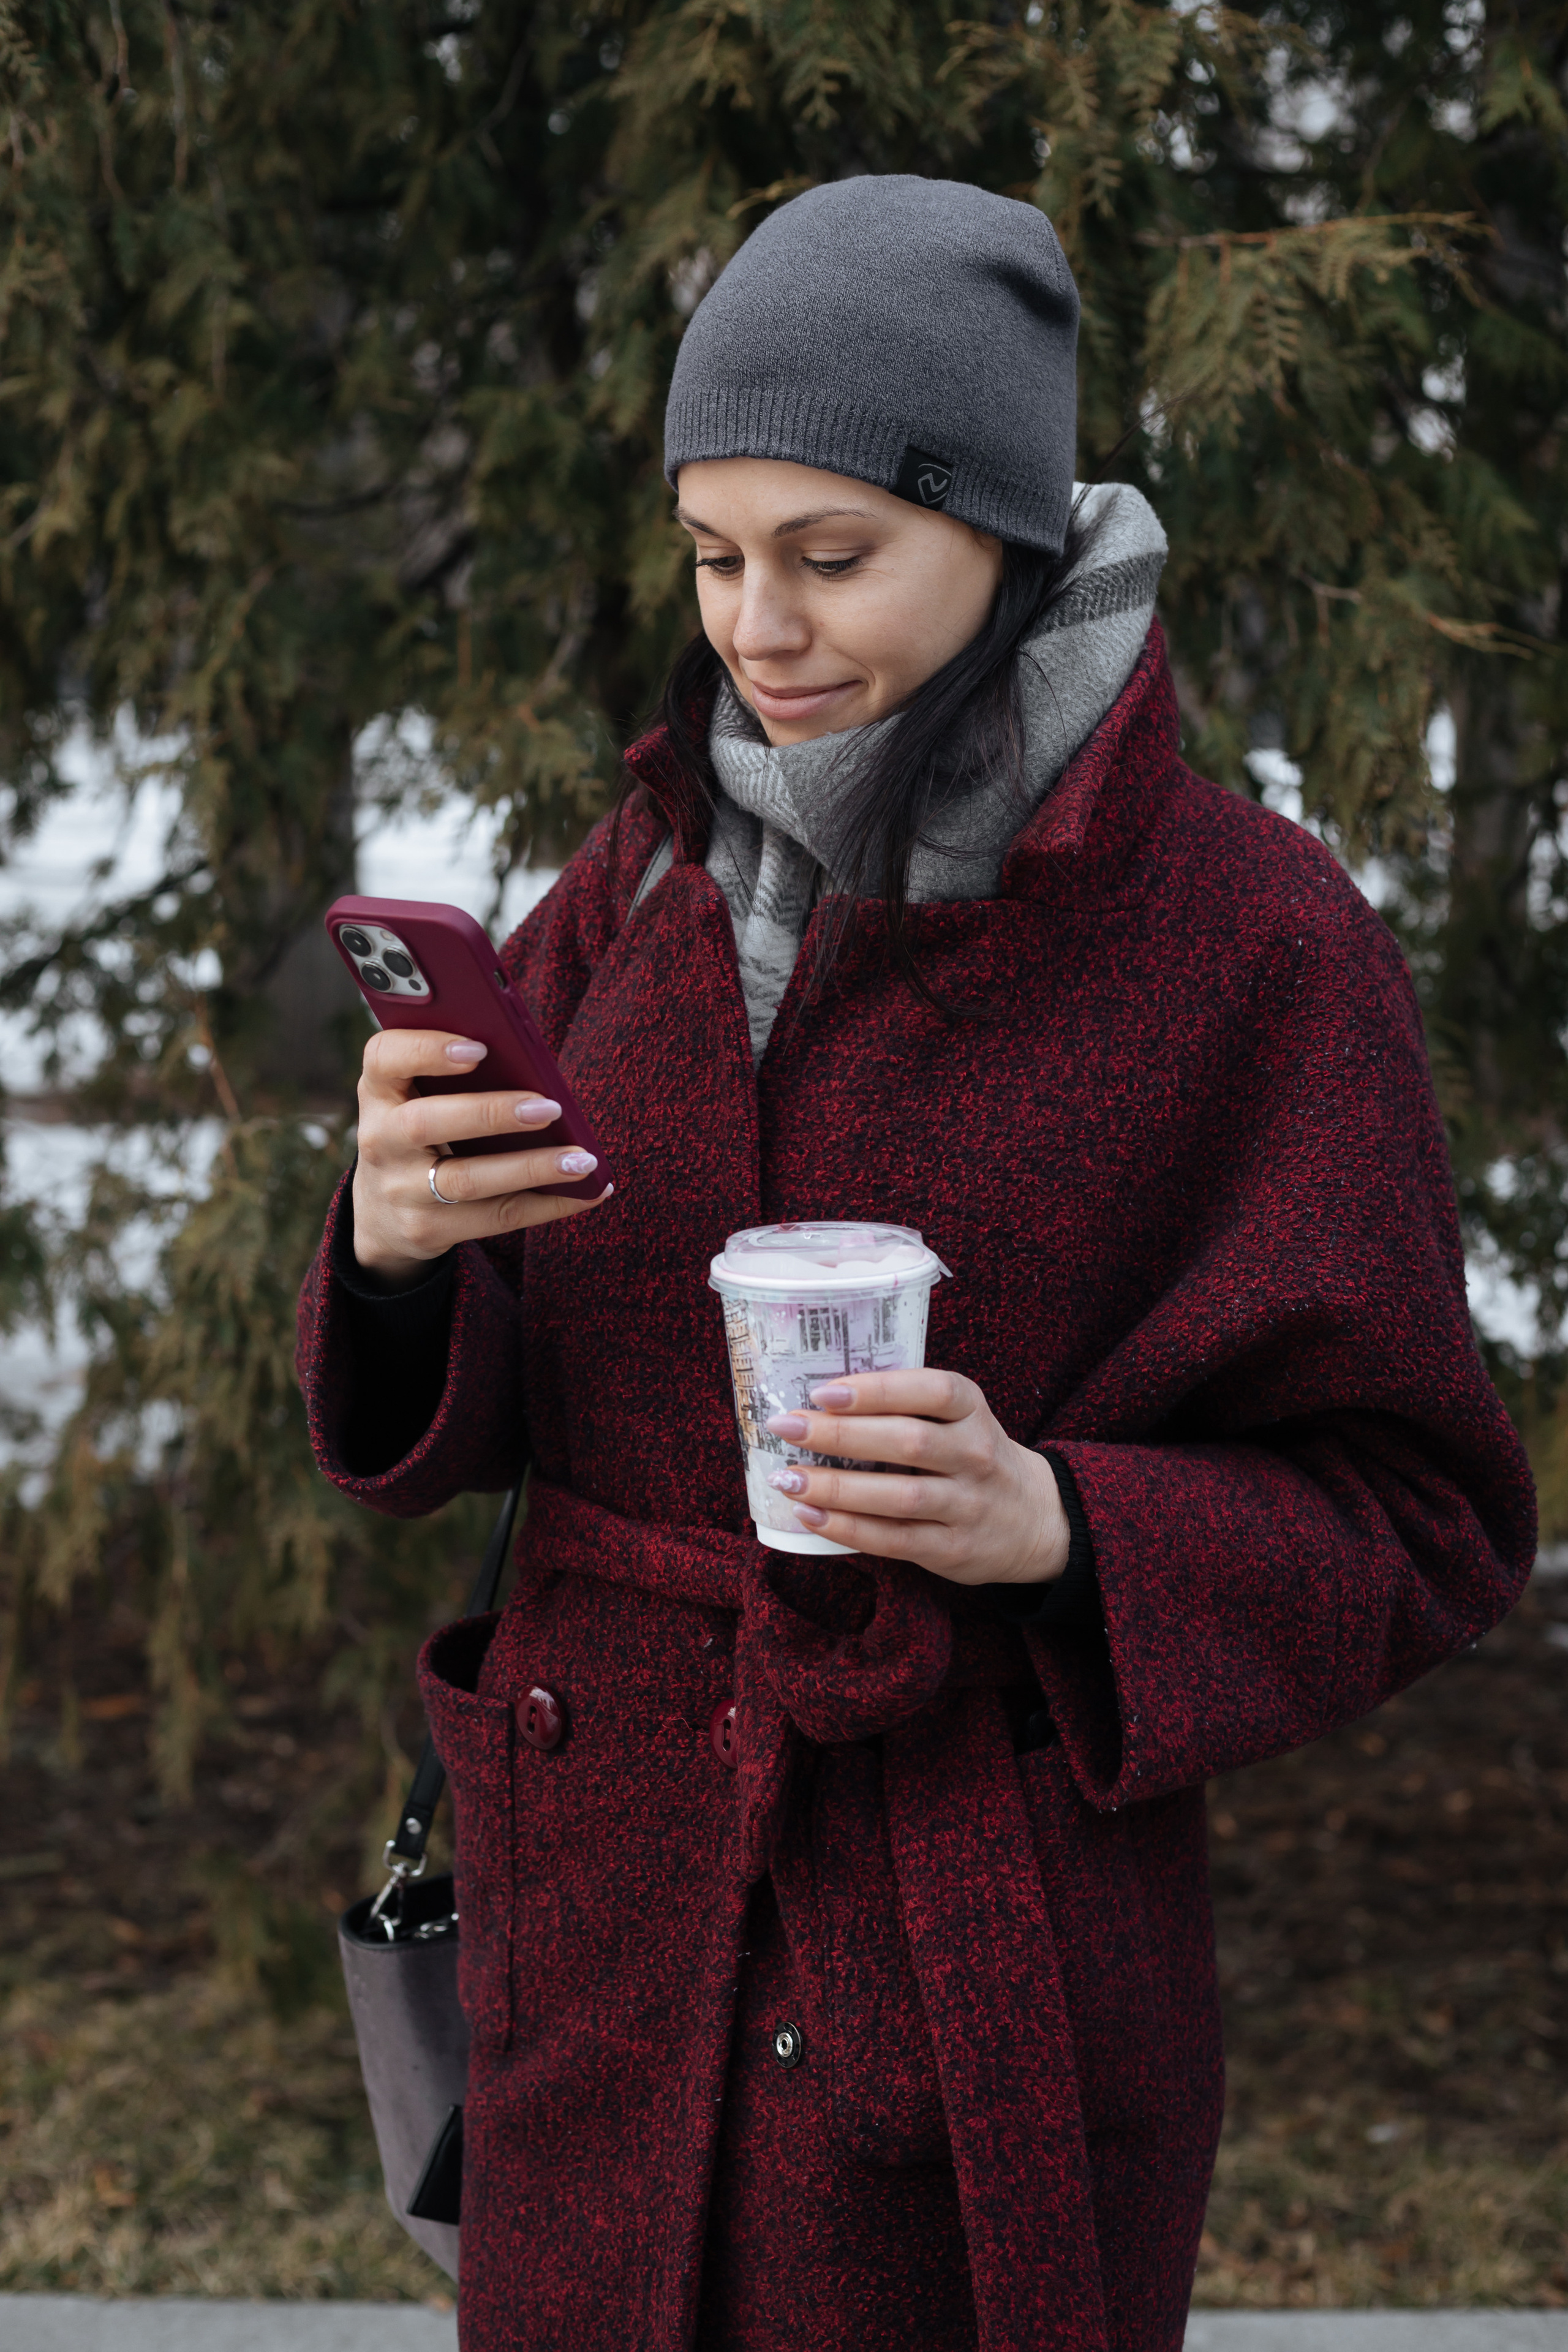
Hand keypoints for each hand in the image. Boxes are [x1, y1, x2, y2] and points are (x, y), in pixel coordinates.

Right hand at [351, 1029, 611, 1291]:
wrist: (381, 1213)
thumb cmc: (422, 1132)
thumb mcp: (418, 1096)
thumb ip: (454, 1074)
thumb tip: (532, 1062)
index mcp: (380, 1090)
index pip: (385, 1058)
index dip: (427, 1050)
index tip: (479, 1049)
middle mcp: (380, 1140)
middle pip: (426, 1123)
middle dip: (491, 1113)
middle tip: (549, 1108)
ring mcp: (400, 1190)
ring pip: (466, 1180)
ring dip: (531, 1168)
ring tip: (582, 1160)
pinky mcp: (426, 1230)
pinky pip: (495, 1217)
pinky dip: (547, 1205)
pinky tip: (586, 1192)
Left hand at [762, 1370, 1069, 1586]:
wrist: (1034, 1520)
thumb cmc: (973, 1458)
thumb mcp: (960, 1420)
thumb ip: (908, 1408)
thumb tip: (819, 1402)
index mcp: (974, 1411)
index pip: (933, 1391)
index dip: (877, 1390)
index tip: (823, 1391)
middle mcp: (976, 1455)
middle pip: (908, 1442)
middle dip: (840, 1434)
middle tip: (787, 1427)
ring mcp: (968, 1505)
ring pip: (898, 1496)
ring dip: (836, 1488)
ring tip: (788, 1479)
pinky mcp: (953, 1549)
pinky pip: (894, 1540)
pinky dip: (848, 1529)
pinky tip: (810, 1515)